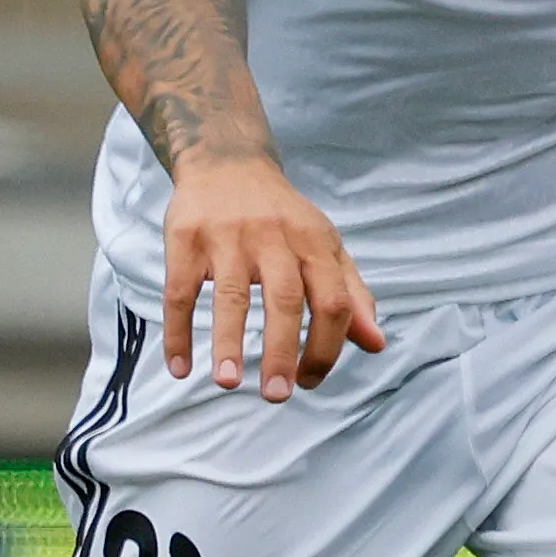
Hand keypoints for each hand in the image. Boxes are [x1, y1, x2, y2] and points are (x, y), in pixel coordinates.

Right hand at [160, 155, 383, 400]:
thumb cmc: (284, 218)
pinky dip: (178, 331)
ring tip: (229, 384)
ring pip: (230, 296)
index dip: (327, 346)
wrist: (227, 161)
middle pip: (284, 299)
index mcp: (315, 243)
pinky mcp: (186, 238)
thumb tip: (376, 345)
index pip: (333, 301)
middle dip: (282, 351)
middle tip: (278, 395)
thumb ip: (352, 295)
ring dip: (228, 342)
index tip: (310, 381)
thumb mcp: (325, 246)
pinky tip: (182, 367)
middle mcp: (274, 237)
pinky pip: (179, 291)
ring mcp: (227, 237)